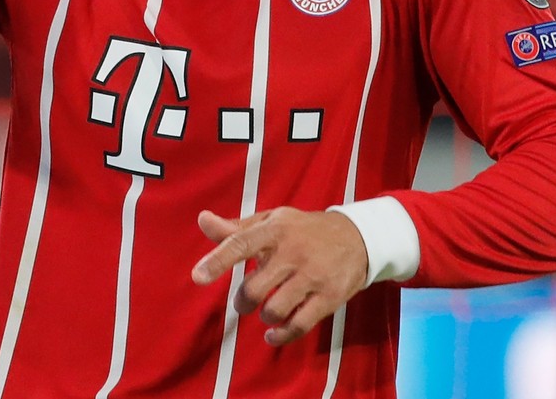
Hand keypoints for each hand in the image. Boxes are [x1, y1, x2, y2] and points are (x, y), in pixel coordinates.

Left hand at [191, 207, 367, 346]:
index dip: (218, 260)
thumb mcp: (272, 221)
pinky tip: (272, 334)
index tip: (198, 277)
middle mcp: (293, 252)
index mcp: (275, 229)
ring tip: (266, 310)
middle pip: (255, 288)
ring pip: (275, 310)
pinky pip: (299, 325)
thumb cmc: (302, 230)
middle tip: (244, 303)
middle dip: (243, 302)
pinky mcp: (330, 297)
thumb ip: (236, 228)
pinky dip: (281, 335)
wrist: (357, 237)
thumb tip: (203, 220)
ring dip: (264, 316)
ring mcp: (313, 275)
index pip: (241, 243)